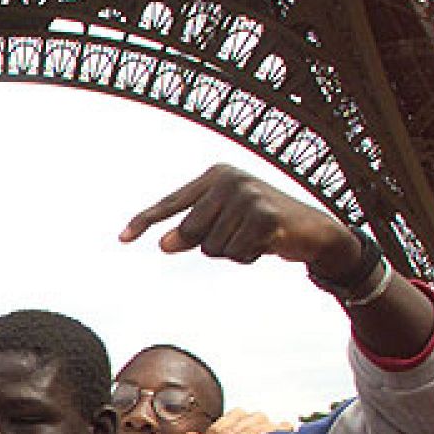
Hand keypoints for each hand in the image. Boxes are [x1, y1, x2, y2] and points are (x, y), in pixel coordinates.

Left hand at [120, 164, 360, 272]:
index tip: (122, 239)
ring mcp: (248, 196)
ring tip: (252, 237)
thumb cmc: (259, 225)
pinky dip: (247, 256)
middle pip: (189, 232)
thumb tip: (163, 244)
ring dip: (231, 251)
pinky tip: (265, 243)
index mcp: (214, 177)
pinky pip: (236, 253)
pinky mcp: (264, 216)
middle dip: (207, 243)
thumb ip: (190, 232)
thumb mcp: (222, 224)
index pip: (171, 203)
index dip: (145, 221)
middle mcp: (229, 180)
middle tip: (236, 234)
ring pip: (212, 247)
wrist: (311, 228)